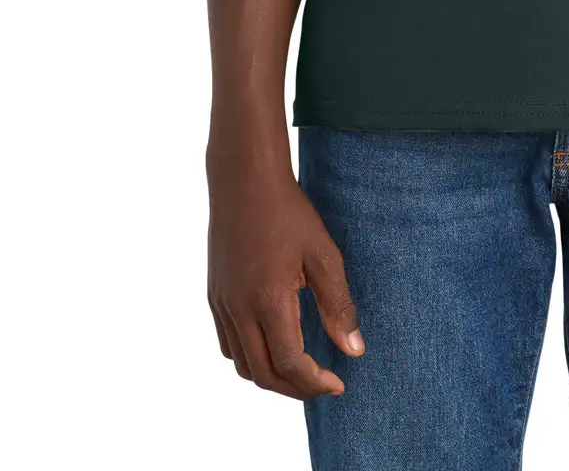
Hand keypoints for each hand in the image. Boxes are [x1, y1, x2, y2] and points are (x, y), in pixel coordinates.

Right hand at [207, 168, 364, 399]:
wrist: (244, 180)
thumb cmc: (288, 212)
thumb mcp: (323, 254)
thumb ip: (338, 305)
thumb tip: (354, 350)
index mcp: (267, 299)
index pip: (289, 363)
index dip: (315, 382)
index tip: (339, 382)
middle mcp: (238, 309)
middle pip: (263, 374)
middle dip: (295, 389)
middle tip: (323, 384)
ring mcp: (222, 304)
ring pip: (242, 365)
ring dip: (271, 376)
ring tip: (301, 369)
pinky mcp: (214, 296)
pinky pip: (228, 344)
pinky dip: (251, 357)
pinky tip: (273, 344)